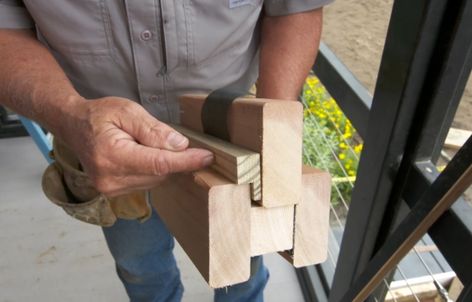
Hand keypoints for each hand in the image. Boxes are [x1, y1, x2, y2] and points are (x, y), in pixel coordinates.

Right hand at [59, 96, 212, 196]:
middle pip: (159, 173)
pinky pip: (146, 183)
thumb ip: (153, 129)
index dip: (186, 161)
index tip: (208, 157)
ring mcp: (110, 189)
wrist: (73, 126)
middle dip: (174, 158)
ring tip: (147, 144)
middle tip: (174, 140)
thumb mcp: (127, 110)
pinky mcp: (113, 192)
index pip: (158, 163)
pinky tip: (143, 155)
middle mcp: (110, 178)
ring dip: (163, 164)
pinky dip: (153, 170)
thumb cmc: (100, 114)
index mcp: (111, 155)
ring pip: (155, 180)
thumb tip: (179, 146)